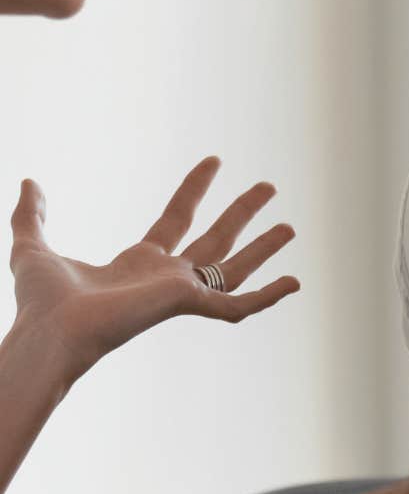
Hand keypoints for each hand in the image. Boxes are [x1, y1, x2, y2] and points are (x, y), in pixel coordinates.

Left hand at [9, 158, 298, 381]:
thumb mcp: (31, 246)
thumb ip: (31, 215)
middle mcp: (166, 278)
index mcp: (139, 264)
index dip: (195, 188)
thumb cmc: (40, 303)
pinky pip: (238, 304)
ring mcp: (181, 293)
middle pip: (216, 239)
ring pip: (234, 269)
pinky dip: (269, 296)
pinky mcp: (189, 306)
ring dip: (263, 248)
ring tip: (291, 227)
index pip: (176, 219)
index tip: (214, 161)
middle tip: (269, 187)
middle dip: (243, 213)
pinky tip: (294, 282)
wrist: (49, 332)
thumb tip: (29, 182)